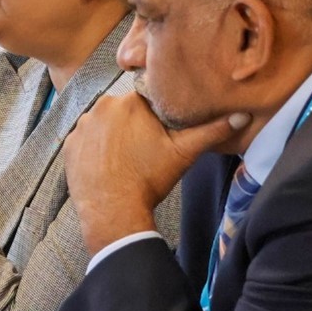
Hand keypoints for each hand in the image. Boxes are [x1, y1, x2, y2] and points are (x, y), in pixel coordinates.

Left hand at [65, 93, 248, 253]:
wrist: (113, 211)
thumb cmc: (149, 179)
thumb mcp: (184, 153)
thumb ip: (211, 131)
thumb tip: (243, 115)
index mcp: (130, 101)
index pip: (146, 99)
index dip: (155, 116)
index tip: (158, 134)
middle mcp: (101, 106)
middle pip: (123, 110)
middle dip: (133, 125)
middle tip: (143, 150)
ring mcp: (81, 125)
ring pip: (103, 123)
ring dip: (112, 135)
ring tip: (125, 159)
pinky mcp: (68, 144)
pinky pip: (84, 139)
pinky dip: (94, 149)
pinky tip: (107, 165)